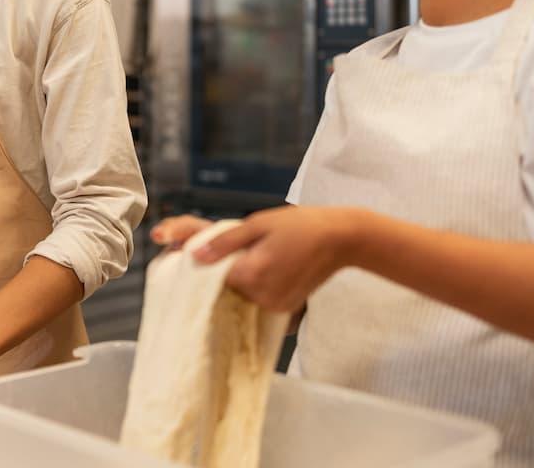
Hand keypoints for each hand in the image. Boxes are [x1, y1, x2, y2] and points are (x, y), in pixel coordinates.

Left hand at [152, 207, 367, 311]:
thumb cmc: (299, 225)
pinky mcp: (284, 309)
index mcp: (252, 274)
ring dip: (235, 278)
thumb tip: (192, 256)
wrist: (342, 238)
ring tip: (251, 255)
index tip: (191, 250)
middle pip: (223, 287)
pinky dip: (251, 285)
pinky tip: (262, 267)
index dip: (199, 263)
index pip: (210, 276)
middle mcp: (262, 297)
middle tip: (225, 248)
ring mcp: (274, 306)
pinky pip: (255, 299)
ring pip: (238, 294)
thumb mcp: (257, 224)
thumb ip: (223, 242)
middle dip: (217, 270)